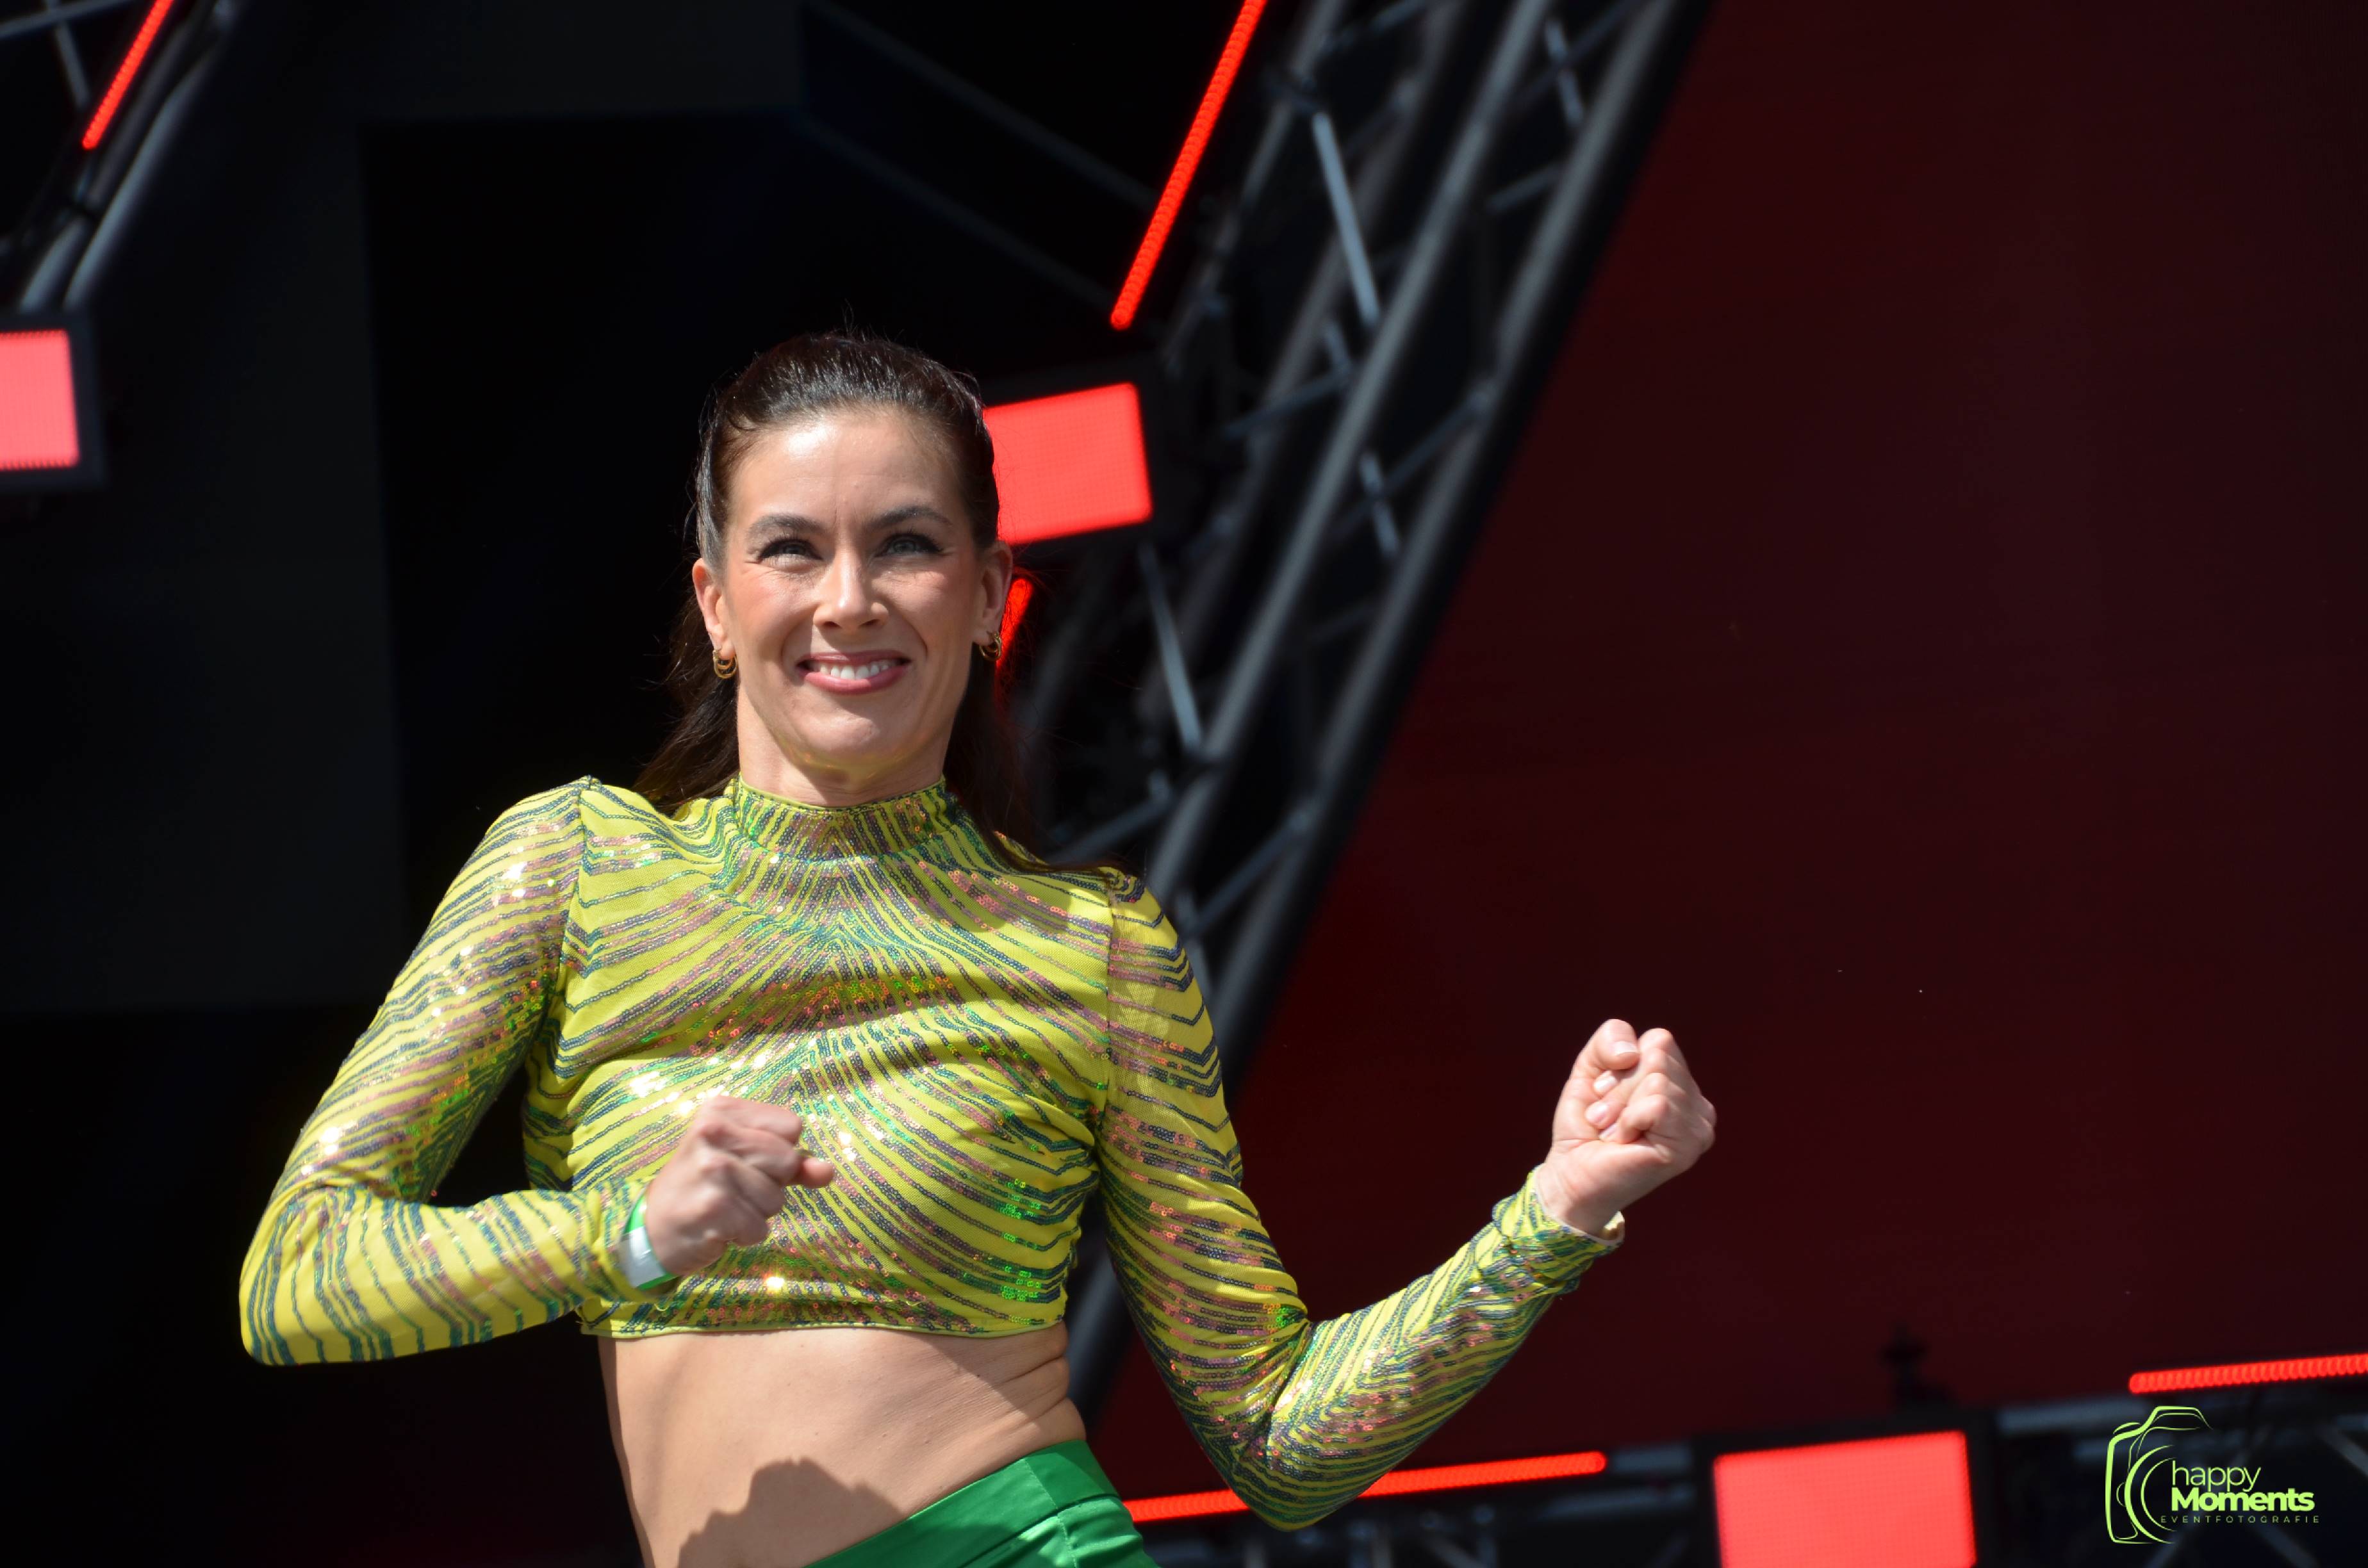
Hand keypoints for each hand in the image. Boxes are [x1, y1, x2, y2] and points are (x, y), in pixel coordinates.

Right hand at [639, 1096, 837, 1276]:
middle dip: (772, 1184)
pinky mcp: (712, 1208)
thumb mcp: (745, 1160)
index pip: (791, 1126)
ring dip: (757, 1213)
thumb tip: (827, 1171)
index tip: (748, 1160)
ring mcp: (711, 1170)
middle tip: (735, 1188)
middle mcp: (712, 1132)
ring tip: (725, 1206)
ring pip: (776, 1199)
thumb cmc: (705, 1186)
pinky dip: (746, 1235)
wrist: (654, 1228)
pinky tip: (719, 1226)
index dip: (780, 1151)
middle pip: (787, 1161)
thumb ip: (792, 1162)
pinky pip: (760, 1228)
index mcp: (721, 1110)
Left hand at [1536, 1019, 1715, 1236]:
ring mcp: (1698, 1128)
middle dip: (1618, 1085)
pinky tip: (1625, 1142)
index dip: (1621, 1063)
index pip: (1659, 1041)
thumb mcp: (1591, 1068)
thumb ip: (1611, 1038)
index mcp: (1682, 1084)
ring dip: (1619, 1106)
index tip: (1607, 1095)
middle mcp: (1698, 1105)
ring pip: (1657, 1079)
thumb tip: (1631, 1052)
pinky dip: (1628, 1120)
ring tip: (1614, 1132)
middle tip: (1609, 1118)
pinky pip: (1658, 1105)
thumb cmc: (1585, 1124)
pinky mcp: (1686, 1148)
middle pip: (1658, 1056)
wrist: (1571, 1173)